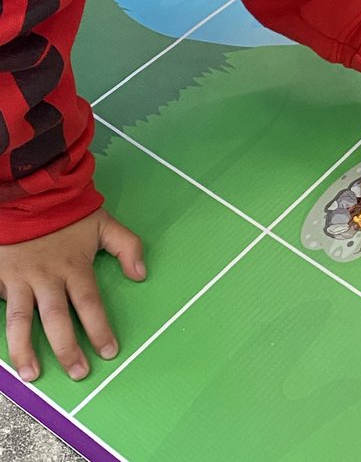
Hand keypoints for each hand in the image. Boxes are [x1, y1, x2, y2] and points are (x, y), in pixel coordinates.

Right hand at [0, 209, 144, 381]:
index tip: (109, 352)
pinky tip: (3, 353)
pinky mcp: (0, 276)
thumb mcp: (105, 224)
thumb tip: (141, 275)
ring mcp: (20, 279)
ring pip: (19, 321)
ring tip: (32, 374)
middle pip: (56, 319)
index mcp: (74, 266)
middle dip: (67, 349)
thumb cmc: (69, 212)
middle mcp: (46, 277)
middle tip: (78, 373)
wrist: (32, 192)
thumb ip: (127, 247)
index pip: (89, 304)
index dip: (99, 330)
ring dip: (24, 350)